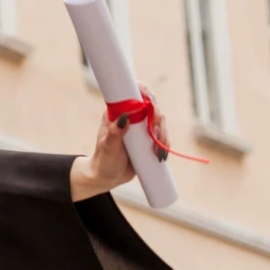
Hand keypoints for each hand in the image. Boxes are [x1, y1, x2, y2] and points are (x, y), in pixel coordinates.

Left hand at [69, 83, 167, 201]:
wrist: (108, 177)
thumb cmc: (104, 160)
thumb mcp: (108, 147)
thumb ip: (115, 133)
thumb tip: (124, 117)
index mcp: (116, 113)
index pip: (132, 94)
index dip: (143, 92)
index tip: (149, 102)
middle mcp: (130, 117)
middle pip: (151, 107)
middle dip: (157, 119)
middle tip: (155, 134)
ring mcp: (140, 128)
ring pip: (159, 122)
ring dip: (163, 135)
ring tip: (157, 152)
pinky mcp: (148, 139)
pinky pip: (162, 136)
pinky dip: (165, 143)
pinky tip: (161, 155)